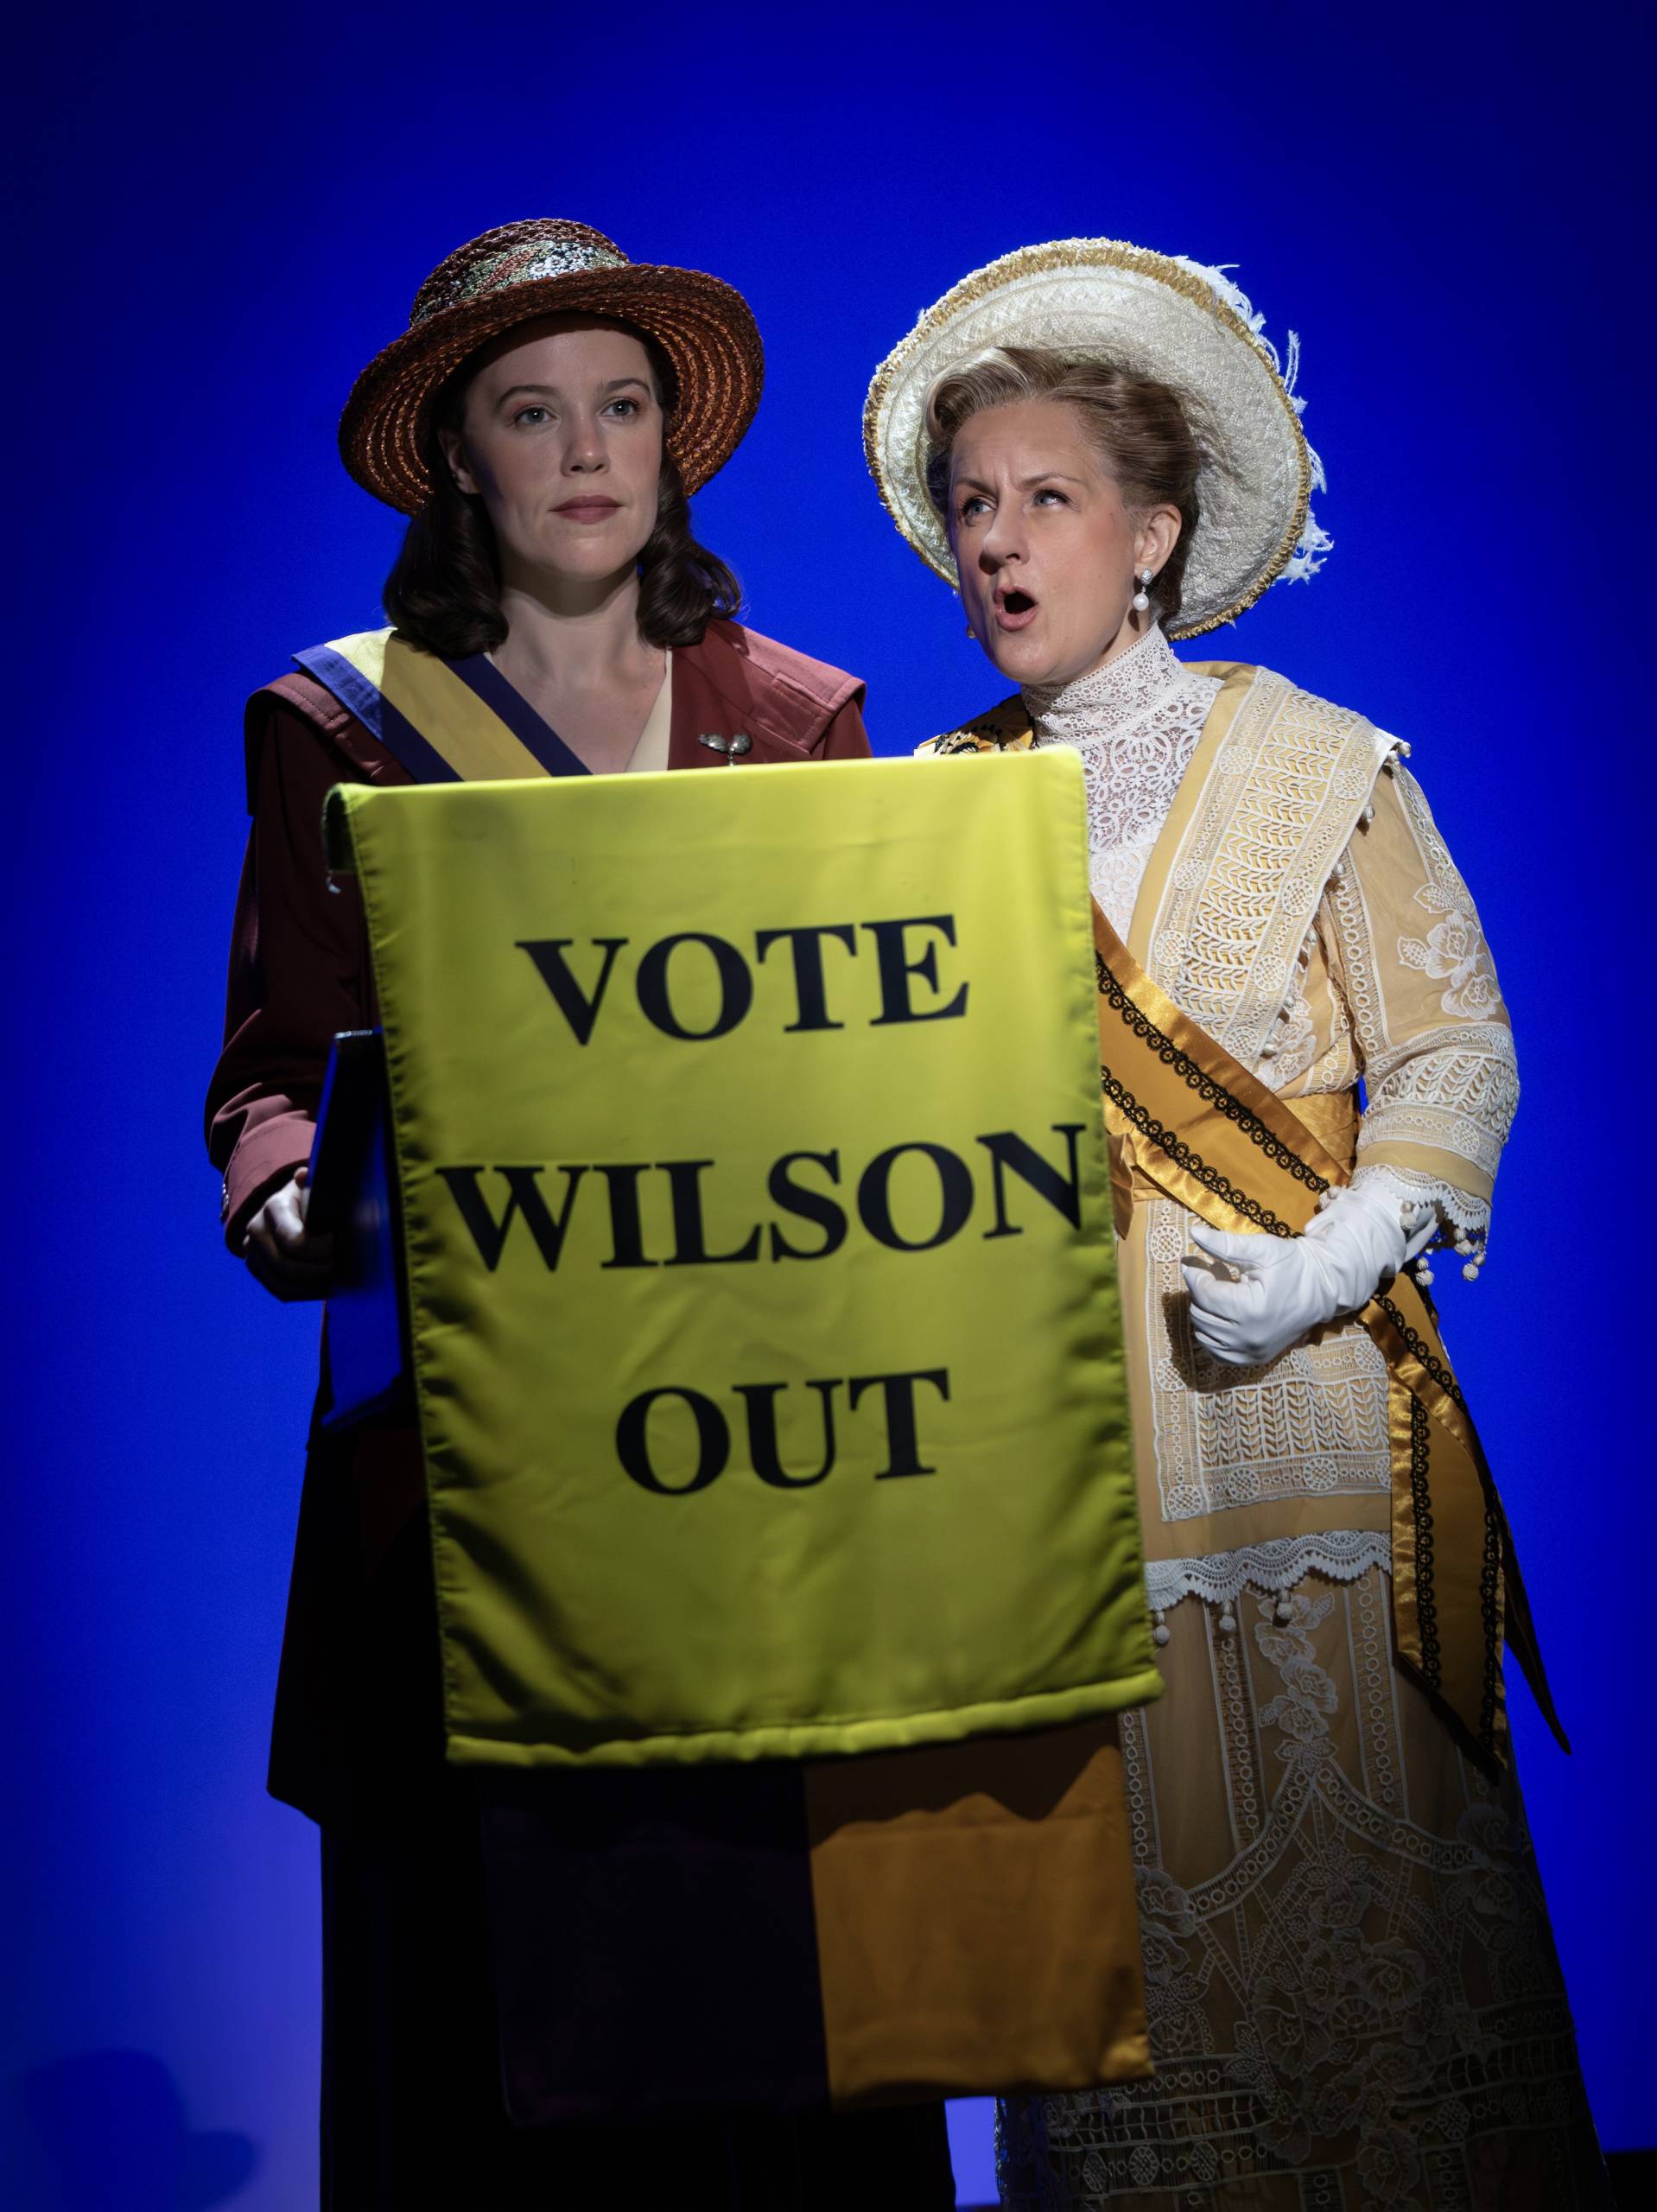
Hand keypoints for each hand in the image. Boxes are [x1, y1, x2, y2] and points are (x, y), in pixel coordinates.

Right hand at [243, 1166, 334, 1301]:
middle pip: (289, 1268)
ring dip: (314, 1287)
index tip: (341, 1246)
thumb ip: (315, 1183)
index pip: (296, 1242)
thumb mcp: (316, 1184)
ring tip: (337, 1281)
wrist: (290, 1204)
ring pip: (284, 1284)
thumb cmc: (312, 1194)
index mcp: (273, 1207)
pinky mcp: (257, 1269)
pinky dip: (305, 1293)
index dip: (323, 1250)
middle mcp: (256, 1230)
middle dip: (321, 1272)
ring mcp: (252, 1253)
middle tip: (344, 1269)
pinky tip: (325, 1287)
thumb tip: (304, 1175)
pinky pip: (281, 1291)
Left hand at [1179, 1181, 1406, 1367]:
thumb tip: (1193, 1233)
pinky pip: (1217, 1352)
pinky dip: (1212, 1335)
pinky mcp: (1253, 1359)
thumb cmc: (1293, 1265)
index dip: (1195, 1275)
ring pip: (1203, 1334)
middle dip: (1200, 1291)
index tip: (1194, 1262)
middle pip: (1200, 1314)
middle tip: (1213, 1274)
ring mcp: (1251, 1352)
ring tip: (1221, 1292)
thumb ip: (1226, 1244)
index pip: (1204, 1294)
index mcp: (1251, 1309)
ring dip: (1204, 1312)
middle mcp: (1248, 1337)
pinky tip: (1222, 1315)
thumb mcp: (1262, 1250)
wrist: (1321, 1289)